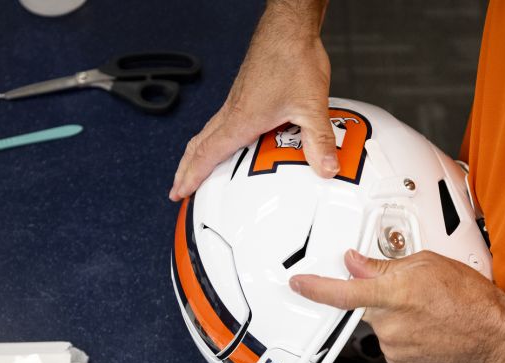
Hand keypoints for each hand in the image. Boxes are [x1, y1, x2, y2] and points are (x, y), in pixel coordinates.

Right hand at [168, 2, 335, 200]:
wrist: (289, 28)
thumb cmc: (292, 58)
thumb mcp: (311, 105)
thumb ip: (319, 140)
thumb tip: (327, 169)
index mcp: (242, 119)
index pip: (208, 154)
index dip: (192, 176)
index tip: (178, 191)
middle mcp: (233, 111)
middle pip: (199, 145)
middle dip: (186, 169)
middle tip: (177, 189)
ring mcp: (237, 101)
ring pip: (208, 132)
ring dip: (198, 154)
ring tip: (194, 170)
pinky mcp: (245, 93)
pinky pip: (221, 121)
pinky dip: (213, 138)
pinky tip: (226, 142)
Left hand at [289, 250, 504, 362]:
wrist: (495, 334)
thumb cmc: (470, 298)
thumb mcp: (428, 264)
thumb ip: (385, 266)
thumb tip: (357, 263)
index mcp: (393, 295)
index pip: (342, 293)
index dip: (315, 288)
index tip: (299, 284)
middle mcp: (390, 325)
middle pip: (365, 310)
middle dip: (380, 301)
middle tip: (411, 296)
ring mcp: (396, 348)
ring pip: (380, 329)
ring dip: (395, 320)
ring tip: (427, 313)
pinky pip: (394, 347)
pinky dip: (406, 337)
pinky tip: (428, 330)